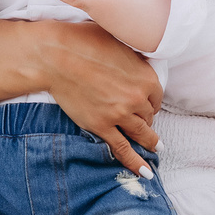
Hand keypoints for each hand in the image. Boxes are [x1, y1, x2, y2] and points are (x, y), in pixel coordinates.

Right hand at [37, 21, 160, 175]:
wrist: (57, 56)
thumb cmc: (84, 42)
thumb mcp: (120, 42)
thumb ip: (134, 58)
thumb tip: (138, 62)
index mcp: (146, 77)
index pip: (157, 97)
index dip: (151, 101)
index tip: (147, 104)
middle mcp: (138, 98)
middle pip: (149, 116)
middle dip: (147, 119)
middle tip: (146, 123)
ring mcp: (120, 115)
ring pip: (141, 134)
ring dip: (149, 142)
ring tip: (155, 148)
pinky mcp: (101, 126)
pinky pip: (122, 149)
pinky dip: (135, 162)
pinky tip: (145, 172)